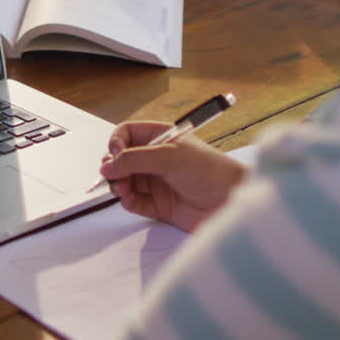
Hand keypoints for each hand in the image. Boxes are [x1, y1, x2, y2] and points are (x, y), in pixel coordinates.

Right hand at [98, 121, 249, 232]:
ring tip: (123, 189)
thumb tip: (108, 165)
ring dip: (118, 185)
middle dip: (114, 167)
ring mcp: (157, 182)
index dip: (117, 143)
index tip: (115, 154)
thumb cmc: (211, 171)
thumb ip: (135, 159)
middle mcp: (156, 159)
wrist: (230, 202)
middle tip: (114, 175)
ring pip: (124, 181)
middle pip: (121, 159)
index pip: (127, 134)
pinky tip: (129, 199)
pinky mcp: (158, 205)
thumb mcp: (170, 157)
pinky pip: (134, 202)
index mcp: (161, 138)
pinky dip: (127, 201)